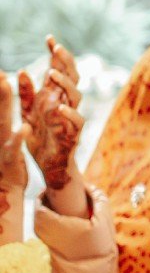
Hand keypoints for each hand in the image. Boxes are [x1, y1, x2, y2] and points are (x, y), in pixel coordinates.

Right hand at [0, 72, 29, 241]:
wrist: (3, 190)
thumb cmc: (3, 158)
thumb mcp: (2, 131)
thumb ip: (1, 110)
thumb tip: (2, 86)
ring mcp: (0, 144)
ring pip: (0, 120)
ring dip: (2, 101)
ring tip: (5, 81)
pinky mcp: (8, 160)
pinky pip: (12, 147)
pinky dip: (16, 138)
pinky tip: (24, 127)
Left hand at [19, 38, 83, 195]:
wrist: (49, 165)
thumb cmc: (41, 137)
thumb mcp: (28, 113)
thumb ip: (26, 94)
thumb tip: (21, 71)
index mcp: (54, 96)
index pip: (58, 69)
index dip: (55, 54)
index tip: (49, 39)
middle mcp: (65, 103)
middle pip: (72, 76)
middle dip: (65, 61)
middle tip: (56, 48)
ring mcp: (71, 117)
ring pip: (76, 95)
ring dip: (65, 84)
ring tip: (51, 73)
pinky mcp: (73, 134)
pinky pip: (76, 121)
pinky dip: (69, 114)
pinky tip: (60, 107)